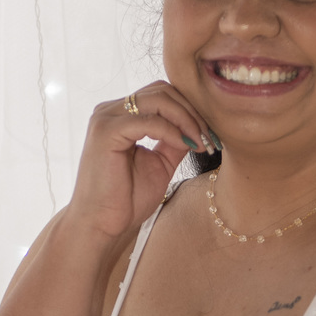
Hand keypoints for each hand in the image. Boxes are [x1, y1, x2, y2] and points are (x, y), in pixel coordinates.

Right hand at [64, 81, 216, 241]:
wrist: (103, 225)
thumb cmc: (127, 199)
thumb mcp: (161, 163)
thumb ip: (175, 140)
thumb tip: (199, 124)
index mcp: (122, 116)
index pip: (163, 95)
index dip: (191, 110)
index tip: (211, 135)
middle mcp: (111, 111)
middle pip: (162, 90)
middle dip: (192, 112)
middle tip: (210, 138)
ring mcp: (106, 118)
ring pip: (158, 98)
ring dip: (187, 119)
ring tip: (201, 143)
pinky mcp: (106, 131)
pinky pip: (149, 120)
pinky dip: (172, 131)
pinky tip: (186, 146)